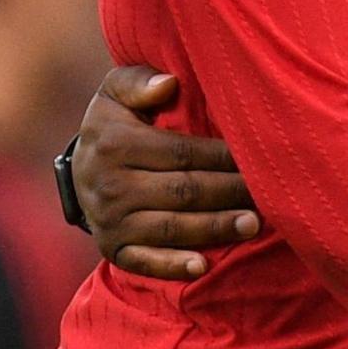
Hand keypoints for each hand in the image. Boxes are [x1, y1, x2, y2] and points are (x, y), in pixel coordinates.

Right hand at [71, 65, 260, 279]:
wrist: (79, 171)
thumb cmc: (114, 125)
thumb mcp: (116, 93)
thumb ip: (138, 82)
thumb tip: (168, 84)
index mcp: (115, 144)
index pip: (182, 153)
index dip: (222, 157)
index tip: (256, 157)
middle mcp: (112, 186)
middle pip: (183, 192)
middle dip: (229, 193)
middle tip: (268, 195)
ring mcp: (111, 221)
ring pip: (172, 227)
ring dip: (214, 228)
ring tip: (253, 225)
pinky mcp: (113, 249)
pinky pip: (144, 262)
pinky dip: (172, 266)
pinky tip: (202, 267)